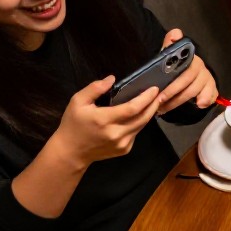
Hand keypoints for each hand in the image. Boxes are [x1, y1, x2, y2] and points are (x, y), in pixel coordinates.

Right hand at [45, 75, 161, 168]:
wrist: (72, 152)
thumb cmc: (73, 124)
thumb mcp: (78, 102)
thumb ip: (94, 89)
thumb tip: (112, 78)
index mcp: (104, 120)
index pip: (132, 108)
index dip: (146, 99)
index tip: (154, 89)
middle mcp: (116, 133)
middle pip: (143, 118)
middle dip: (153, 105)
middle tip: (158, 94)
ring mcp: (122, 144)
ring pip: (141, 126)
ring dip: (149, 114)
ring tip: (152, 102)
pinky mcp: (124, 149)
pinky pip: (136, 133)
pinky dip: (139, 123)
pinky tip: (138, 116)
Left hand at [154, 29, 217, 115]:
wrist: (187, 71)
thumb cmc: (175, 64)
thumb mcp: (169, 54)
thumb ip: (170, 45)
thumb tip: (176, 32)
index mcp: (191, 59)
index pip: (184, 73)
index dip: (173, 86)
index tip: (162, 95)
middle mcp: (201, 68)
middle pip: (189, 85)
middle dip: (173, 95)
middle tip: (159, 103)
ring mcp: (208, 79)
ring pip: (196, 92)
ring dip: (180, 102)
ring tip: (165, 108)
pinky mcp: (213, 88)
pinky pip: (212, 96)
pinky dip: (205, 101)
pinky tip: (197, 106)